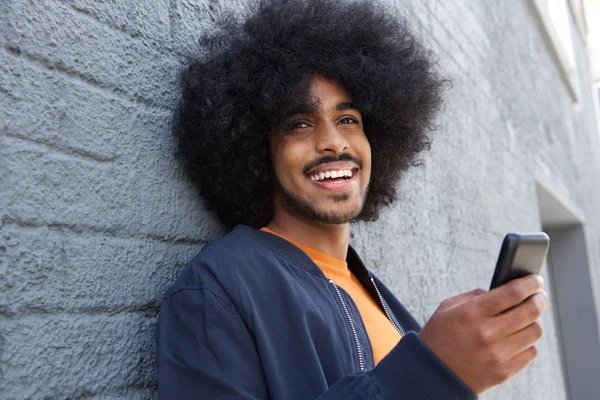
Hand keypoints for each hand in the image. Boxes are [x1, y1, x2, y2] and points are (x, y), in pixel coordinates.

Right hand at [419, 275, 547, 393]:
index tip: (536, 280)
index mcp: (471, 314)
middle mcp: (487, 334)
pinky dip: (528, 342)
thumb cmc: (439, 338)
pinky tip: (519, 338)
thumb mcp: (447, 309)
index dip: (529, 283)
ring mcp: (497, 355)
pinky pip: (530, 352)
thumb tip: (500, 291)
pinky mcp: (504, 372)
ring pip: (535, 332)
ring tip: (528, 318)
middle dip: (539, 299)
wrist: (433, 374)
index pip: (511, 293)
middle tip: (539, 296)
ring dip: (535, 321)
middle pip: (530, 311)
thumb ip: (474, 296)